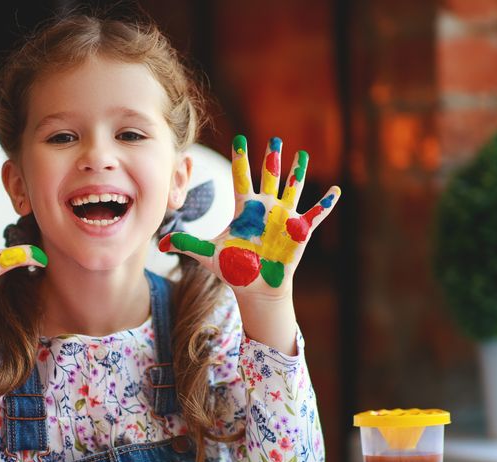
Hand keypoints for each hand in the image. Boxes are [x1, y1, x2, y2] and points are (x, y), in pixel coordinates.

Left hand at [159, 135, 339, 298]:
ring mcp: (284, 218)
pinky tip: (335, 191)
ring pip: (292, 189)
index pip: (241, 178)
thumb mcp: (208, 254)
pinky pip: (314, 215)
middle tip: (274, 138)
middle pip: (269, 177)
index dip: (240, 158)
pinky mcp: (299, 232)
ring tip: (302, 154)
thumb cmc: (234, 269)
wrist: (255, 288)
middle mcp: (265, 209)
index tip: (239, 138)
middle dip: (272, 158)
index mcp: (245, 209)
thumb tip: (161, 242)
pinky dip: (325, 204)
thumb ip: (187, 242)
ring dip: (298, 173)